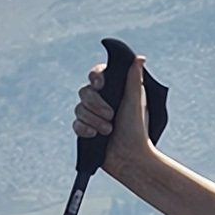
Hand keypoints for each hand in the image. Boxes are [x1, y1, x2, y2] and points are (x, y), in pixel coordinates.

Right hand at [73, 49, 158, 182]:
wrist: (130, 157)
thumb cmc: (137, 129)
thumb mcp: (136, 102)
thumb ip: (133, 80)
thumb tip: (139, 58)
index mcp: (114, 90)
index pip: (98, 75)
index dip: (95, 76)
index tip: (100, 84)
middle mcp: (102, 101)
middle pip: (84, 92)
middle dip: (96, 104)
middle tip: (111, 115)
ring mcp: (92, 115)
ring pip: (78, 108)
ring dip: (93, 119)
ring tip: (108, 130)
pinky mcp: (85, 130)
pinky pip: (75, 124)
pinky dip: (85, 129)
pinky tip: (95, 134)